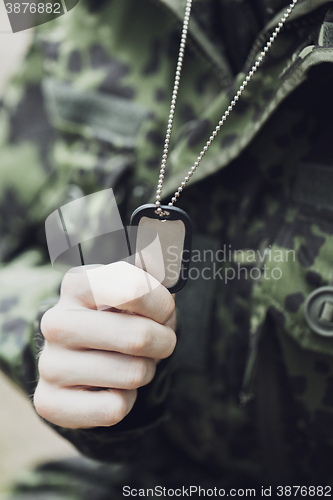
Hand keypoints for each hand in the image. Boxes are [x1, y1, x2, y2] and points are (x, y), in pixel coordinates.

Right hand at [34, 262, 175, 428]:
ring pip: (133, 374)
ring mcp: (49, 363)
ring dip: (146, 371)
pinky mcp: (49, 402)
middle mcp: (56, 321)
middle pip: (139, 337)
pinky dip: (127, 400)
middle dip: (163, 342)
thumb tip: (159, 251)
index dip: (162, 305)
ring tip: (132, 362)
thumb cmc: (122, 319)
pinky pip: (115, 408)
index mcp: (77, 284)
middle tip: (158, 341)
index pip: (135, 290)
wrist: (86, 359)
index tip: (163, 310)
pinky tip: (111, 387)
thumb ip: (153, 268)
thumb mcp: (139, 289)